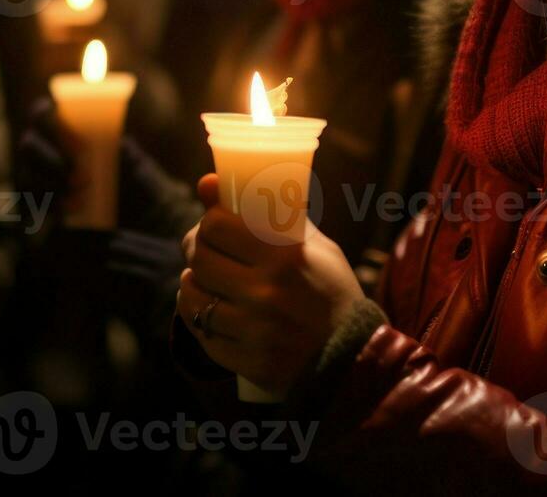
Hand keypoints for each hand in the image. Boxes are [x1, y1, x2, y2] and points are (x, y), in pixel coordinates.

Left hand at [177, 173, 365, 393]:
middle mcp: (267, 292)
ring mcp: (256, 331)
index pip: (216, 226)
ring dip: (193, 285)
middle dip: (195, 250)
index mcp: (285, 255)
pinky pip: (201, 334)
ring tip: (207, 282)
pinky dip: (199, 320)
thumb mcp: (315, 247)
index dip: (208, 222)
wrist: (355, 356)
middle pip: (200, 259)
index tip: (213, 225)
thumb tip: (207, 183)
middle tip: (203, 250)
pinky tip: (212, 313)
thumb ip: (268, 215)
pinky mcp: (248, 362)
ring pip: (192, 297)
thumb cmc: (331, 291)